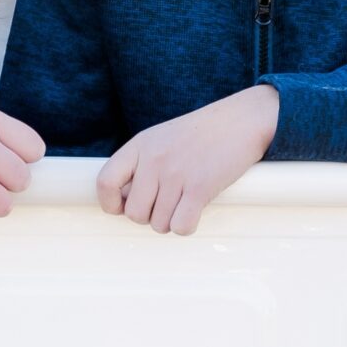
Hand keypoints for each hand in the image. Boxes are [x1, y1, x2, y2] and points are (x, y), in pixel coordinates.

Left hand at [97, 87, 277, 234]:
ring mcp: (176, 174)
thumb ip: (140, 165)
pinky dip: (187, 226)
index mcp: (140, 145)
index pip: (106, 182)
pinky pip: (181, 226)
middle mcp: (154, 159)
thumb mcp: (161, 139)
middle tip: (166, 203)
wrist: (241, 120)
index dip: (110, 203)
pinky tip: (194, 211)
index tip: (122, 207)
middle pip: (134, 213)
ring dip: (171, 221)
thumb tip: (123, 202)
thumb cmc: (201, 134)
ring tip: (184, 202)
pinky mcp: (200, 188)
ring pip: (159, 224)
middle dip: (149, 216)